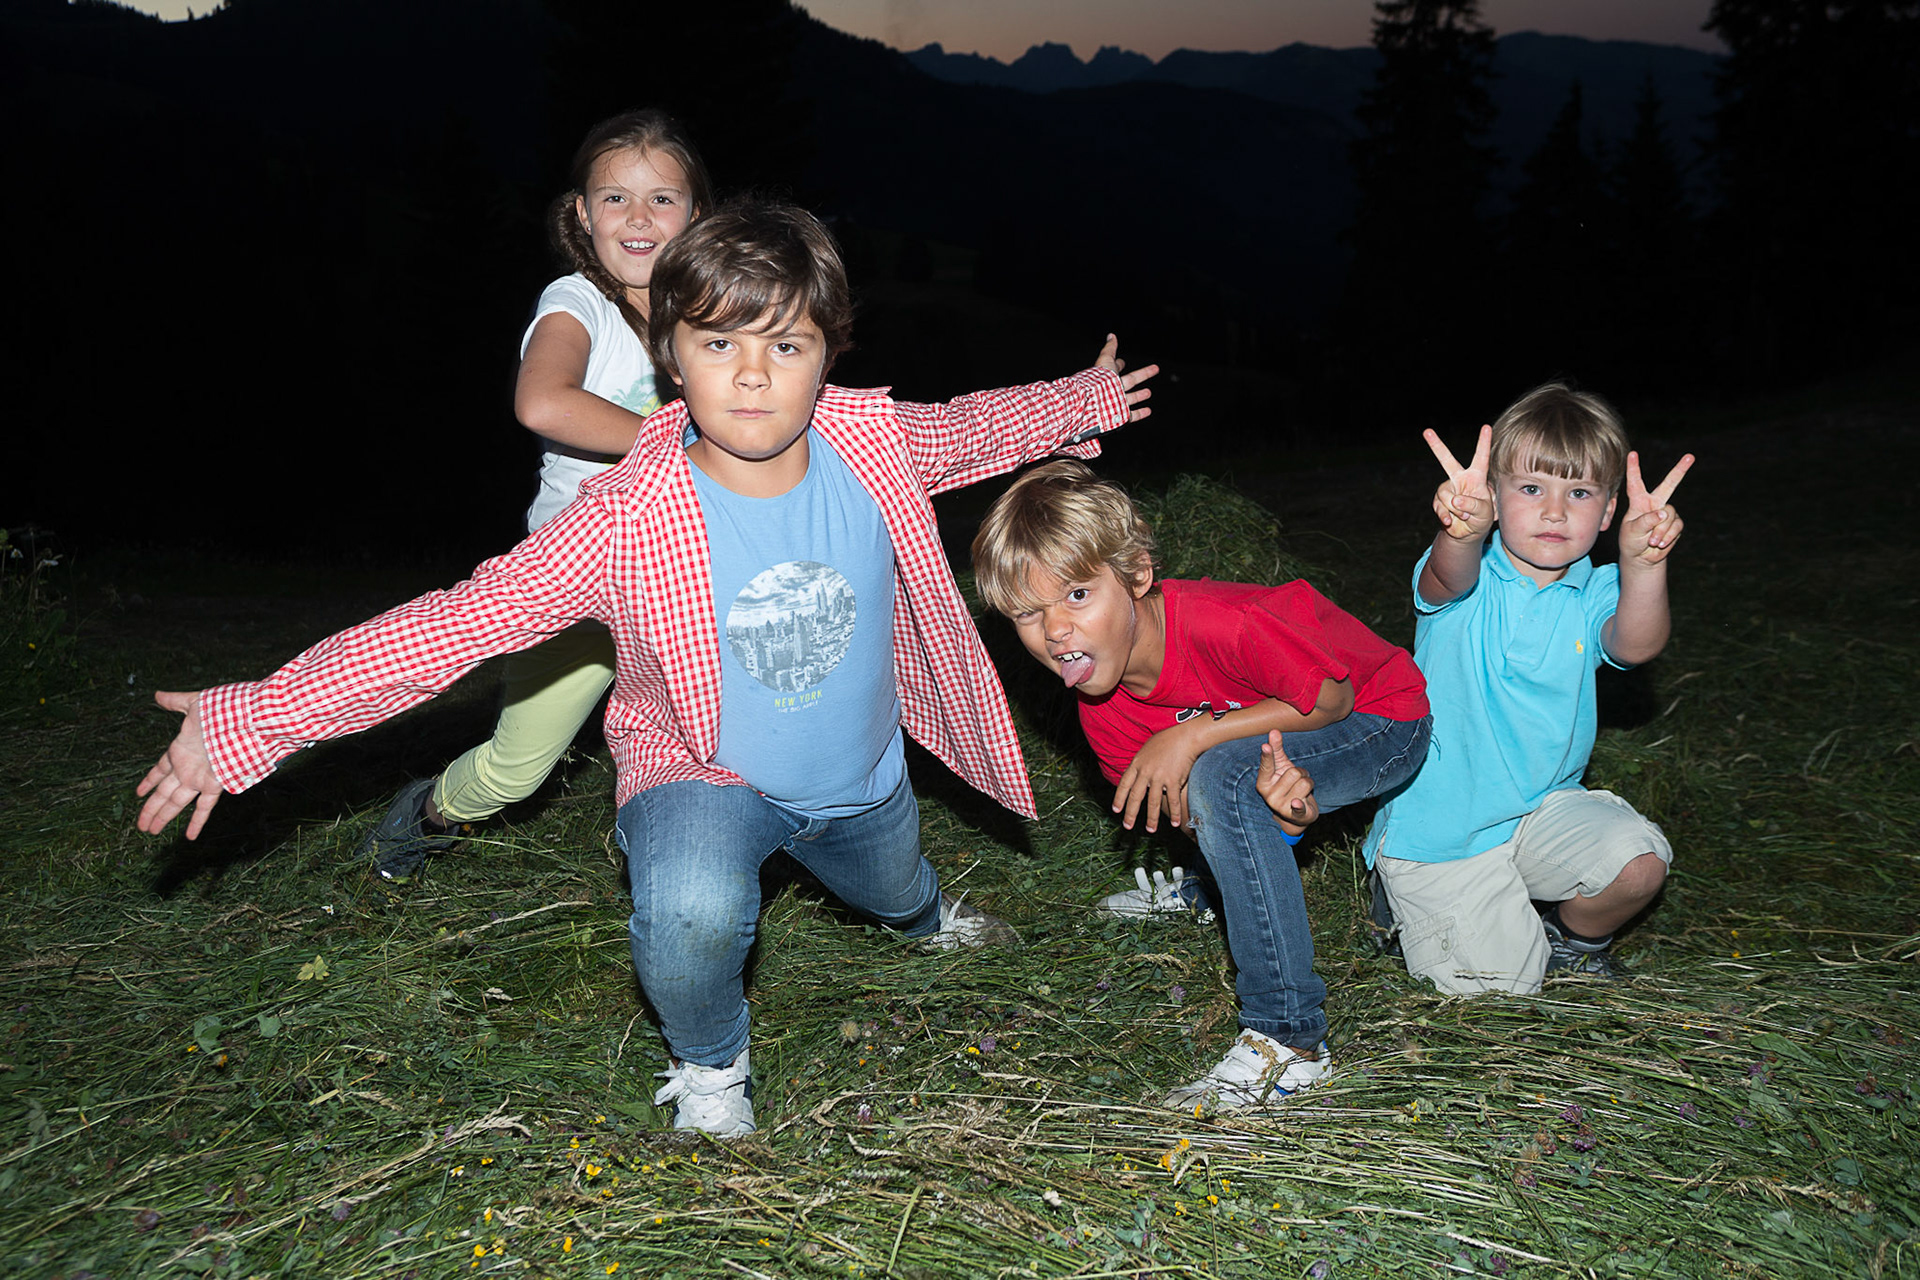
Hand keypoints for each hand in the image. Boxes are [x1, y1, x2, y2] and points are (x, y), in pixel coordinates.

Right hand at [136, 690, 223, 838]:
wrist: (249, 719)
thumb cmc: (223, 709)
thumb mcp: (194, 703)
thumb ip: (176, 702)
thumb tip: (156, 694)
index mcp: (180, 750)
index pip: (160, 770)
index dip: (149, 781)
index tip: (139, 793)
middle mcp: (188, 767)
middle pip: (164, 792)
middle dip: (151, 808)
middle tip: (140, 824)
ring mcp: (200, 778)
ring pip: (177, 802)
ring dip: (163, 817)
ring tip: (150, 831)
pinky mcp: (215, 784)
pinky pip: (204, 807)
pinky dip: (197, 822)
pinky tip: (189, 836)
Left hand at [1097, 334, 1159, 424]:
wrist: (1095, 401)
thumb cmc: (1099, 379)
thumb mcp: (1105, 360)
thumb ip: (1110, 349)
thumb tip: (1111, 335)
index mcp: (1108, 376)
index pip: (1115, 369)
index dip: (1119, 364)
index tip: (1122, 362)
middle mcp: (1113, 389)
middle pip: (1130, 381)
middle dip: (1141, 375)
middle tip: (1154, 369)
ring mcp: (1117, 402)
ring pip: (1131, 398)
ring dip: (1139, 395)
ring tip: (1148, 392)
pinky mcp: (1121, 415)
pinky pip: (1132, 415)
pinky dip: (1141, 413)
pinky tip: (1148, 410)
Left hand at [1113, 724, 1199, 832]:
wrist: (1185, 737)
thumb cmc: (1167, 740)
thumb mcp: (1147, 749)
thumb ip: (1141, 762)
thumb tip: (1137, 773)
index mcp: (1137, 764)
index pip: (1124, 784)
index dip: (1119, 798)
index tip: (1116, 809)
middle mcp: (1145, 772)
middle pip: (1135, 796)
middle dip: (1131, 813)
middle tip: (1127, 826)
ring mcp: (1159, 777)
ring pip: (1153, 802)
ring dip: (1152, 818)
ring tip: (1150, 830)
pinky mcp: (1173, 781)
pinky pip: (1172, 801)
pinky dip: (1175, 813)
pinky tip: (1175, 823)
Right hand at [1255, 730, 1317, 834]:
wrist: (1296, 813)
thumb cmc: (1288, 784)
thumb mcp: (1281, 767)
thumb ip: (1277, 750)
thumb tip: (1274, 731)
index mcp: (1263, 783)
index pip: (1266, 766)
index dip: (1267, 755)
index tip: (1265, 746)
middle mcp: (1269, 795)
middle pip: (1294, 772)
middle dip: (1302, 773)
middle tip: (1298, 781)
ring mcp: (1281, 806)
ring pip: (1304, 783)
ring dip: (1309, 783)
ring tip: (1303, 790)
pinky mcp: (1294, 815)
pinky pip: (1299, 806)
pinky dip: (1299, 805)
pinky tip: (1297, 803)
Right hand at [1425, 424, 1493, 540]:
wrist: (1467, 532)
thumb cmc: (1481, 518)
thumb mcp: (1484, 512)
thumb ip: (1472, 504)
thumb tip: (1455, 499)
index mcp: (1476, 477)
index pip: (1481, 458)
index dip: (1483, 442)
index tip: (1486, 427)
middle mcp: (1459, 479)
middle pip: (1446, 460)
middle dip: (1436, 446)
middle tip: (1426, 431)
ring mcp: (1447, 490)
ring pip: (1446, 495)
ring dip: (1455, 509)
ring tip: (1464, 517)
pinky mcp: (1438, 502)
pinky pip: (1439, 507)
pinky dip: (1445, 516)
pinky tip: (1450, 521)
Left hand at [1617, 449, 1692, 566]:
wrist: (1642, 557)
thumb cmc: (1631, 541)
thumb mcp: (1632, 531)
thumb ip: (1645, 521)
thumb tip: (1663, 513)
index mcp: (1639, 501)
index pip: (1635, 483)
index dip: (1634, 468)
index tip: (1632, 454)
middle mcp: (1654, 503)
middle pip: (1669, 484)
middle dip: (1680, 471)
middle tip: (1690, 457)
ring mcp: (1667, 513)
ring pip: (1669, 515)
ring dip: (1660, 531)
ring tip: (1651, 541)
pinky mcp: (1675, 524)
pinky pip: (1676, 527)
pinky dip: (1667, 536)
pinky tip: (1660, 543)